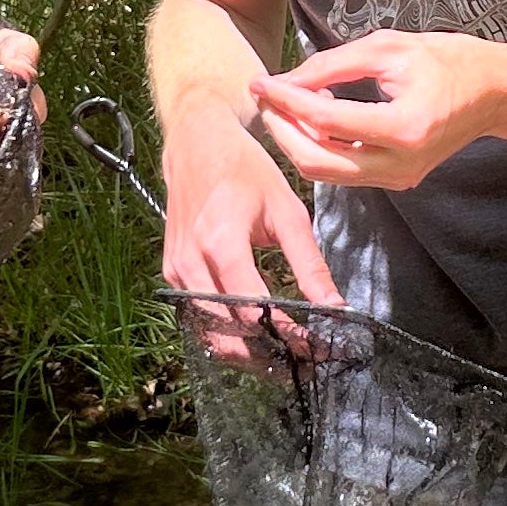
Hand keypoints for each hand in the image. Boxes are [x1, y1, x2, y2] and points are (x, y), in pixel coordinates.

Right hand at [162, 102, 339, 338]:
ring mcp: (176, 270)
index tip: (315, 348)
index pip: (255, 311)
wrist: (197, 144)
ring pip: (209, 332)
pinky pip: (197, 316)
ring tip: (280, 355)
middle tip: (300, 361)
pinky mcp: (171, 273)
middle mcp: (192, 262)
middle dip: (266, 353)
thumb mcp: (288, 211)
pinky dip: (224, 332)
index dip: (286, 336)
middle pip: (228, 332)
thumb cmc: (244, 171)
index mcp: (221, 243)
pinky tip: (252, 335)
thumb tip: (335, 306)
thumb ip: (310, 263)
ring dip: (245, 349)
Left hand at [252, 30, 506, 190]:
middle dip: (282, 130)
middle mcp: (400, 164)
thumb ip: (333, 65)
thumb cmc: (448, 61)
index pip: (326, 120)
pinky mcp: (396, 180)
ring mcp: (399, 178)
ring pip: (326, 173)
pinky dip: (318, 147)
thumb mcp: (389, 48)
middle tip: (265, 98)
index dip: (286, 101)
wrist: (495, 94)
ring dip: (296, 142)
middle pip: (317, 161)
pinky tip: (310, 119)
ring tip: (282, 106)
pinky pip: (344, 171)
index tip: (260, 82)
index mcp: (403, 128)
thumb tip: (286, 80)